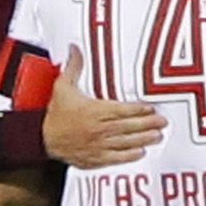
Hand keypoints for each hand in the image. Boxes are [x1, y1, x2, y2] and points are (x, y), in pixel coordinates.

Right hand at [42, 48, 165, 167]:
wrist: (42, 138)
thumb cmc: (55, 114)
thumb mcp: (62, 87)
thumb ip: (73, 67)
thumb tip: (75, 48)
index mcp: (94, 111)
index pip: (121, 109)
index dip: (138, 109)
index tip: (151, 108)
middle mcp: (98, 128)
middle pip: (128, 126)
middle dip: (148, 124)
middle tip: (163, 122)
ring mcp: (98, 145)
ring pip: (126, 142)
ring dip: (143, 139)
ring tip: (157, 136)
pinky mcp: (95, 158)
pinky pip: (116, 158)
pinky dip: (129, 156)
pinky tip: (140, 152)